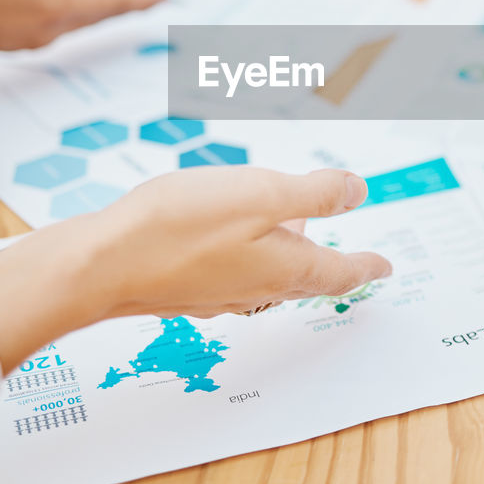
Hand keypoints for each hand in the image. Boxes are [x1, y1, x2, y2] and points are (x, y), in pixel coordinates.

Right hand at [0, 167, 392, 369]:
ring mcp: (216, 291)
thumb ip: (314, 193)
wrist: (98, 266)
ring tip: (286, 223)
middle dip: (325, 257)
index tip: (385, 268)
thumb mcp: (260, 194)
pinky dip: (243, 250)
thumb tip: (358, 192)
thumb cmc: (177, 228)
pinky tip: (224, 231)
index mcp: (284, 268)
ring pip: (265, 272)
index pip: (340, 272)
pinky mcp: (183, 286)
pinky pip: (229, 269)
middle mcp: (255, 288)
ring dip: (283, 249)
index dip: (367, 265)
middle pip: (303, 273)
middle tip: (341, 241)